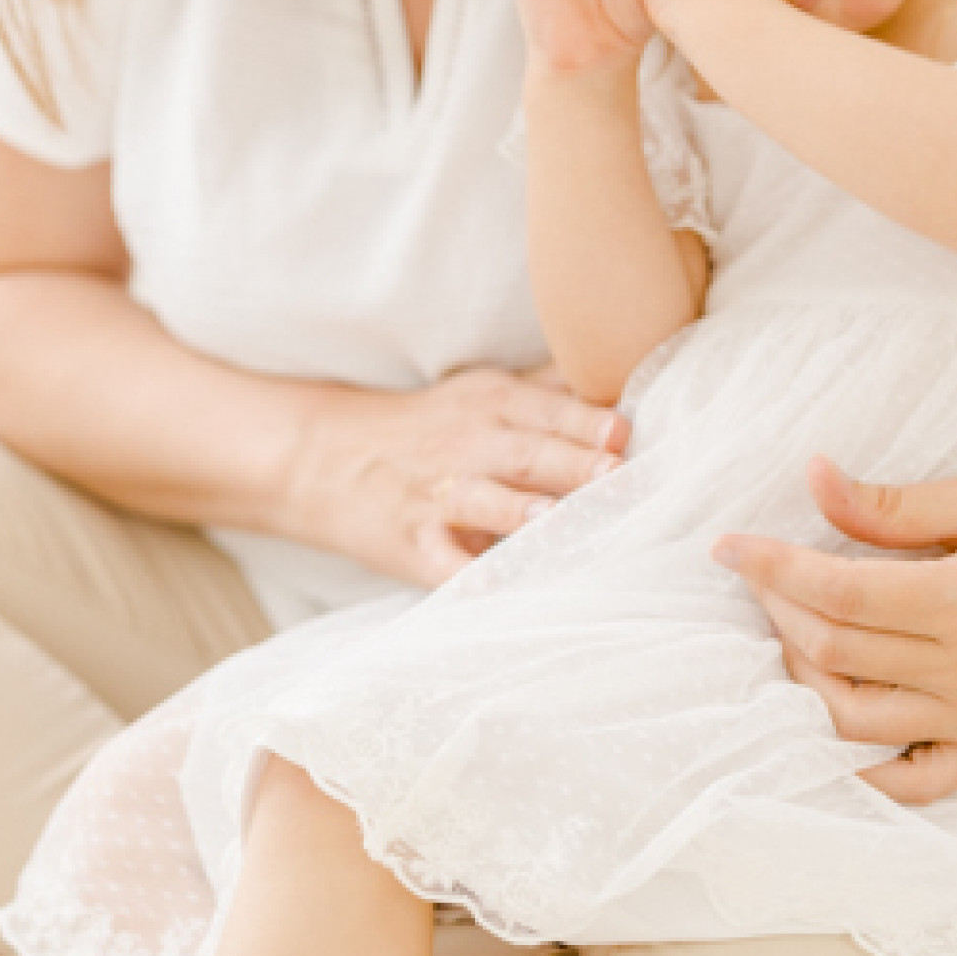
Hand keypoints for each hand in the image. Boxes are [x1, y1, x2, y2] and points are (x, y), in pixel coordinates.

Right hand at [299, 364, 628, 586]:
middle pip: (527, 454)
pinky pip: (443, 563)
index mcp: (495, 405)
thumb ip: (553, 387)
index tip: (626, 434)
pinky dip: (465, 575)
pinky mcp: (413, 543)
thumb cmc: (432, 427)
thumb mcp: (486, 391)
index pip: (548, 411)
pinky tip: (491, 585)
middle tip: (616, 477)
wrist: (327, 458)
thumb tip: (629, 370)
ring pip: (484, 503)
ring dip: (520, 513)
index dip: (587, 423)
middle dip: (571, 466)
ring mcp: (437, 496)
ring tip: (555, 522)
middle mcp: (468, 445)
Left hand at [713, 452, 956, 801]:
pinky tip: (823, 734)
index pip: (839, 595)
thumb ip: (894, 505)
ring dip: (802, 678)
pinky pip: (916, 780)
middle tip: (758, 572)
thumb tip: (812, 480)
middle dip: (777, 610)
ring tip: (786, 628)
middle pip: (835, 656)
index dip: (771, 567)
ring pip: (855, 722)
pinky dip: (861, 771)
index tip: (727, 546)